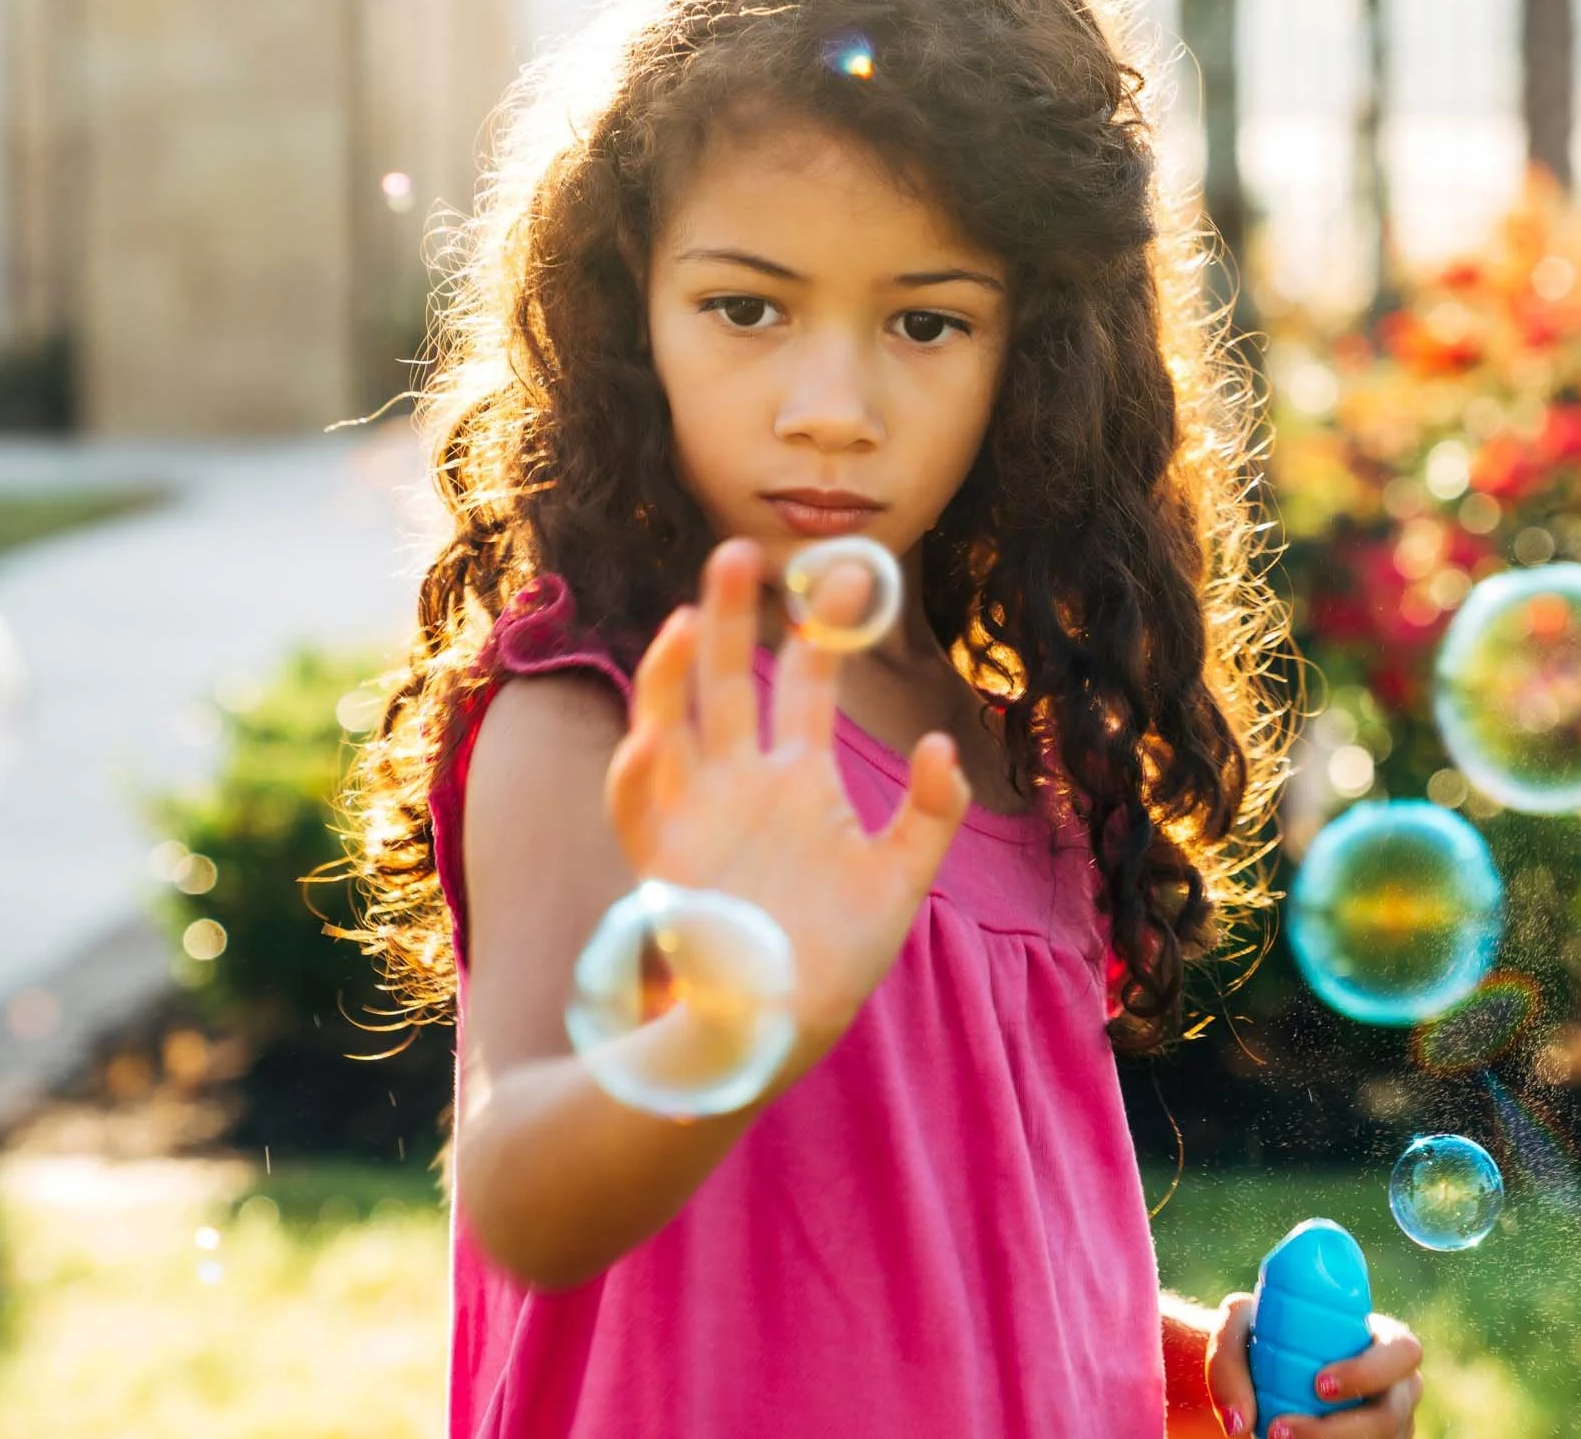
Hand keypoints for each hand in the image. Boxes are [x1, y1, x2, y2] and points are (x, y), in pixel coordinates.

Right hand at [605, 538, 970, 1085]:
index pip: (806, 680)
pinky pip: (636, 812)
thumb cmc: (834, 958)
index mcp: (795, 777)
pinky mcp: (659, 865)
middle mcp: (737, 782)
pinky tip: (649, 741)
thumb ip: (928, 815)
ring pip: (670, 725)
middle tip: (742, 552)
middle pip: (726, 680)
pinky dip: (636, 778)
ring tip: (685, 623)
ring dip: (670, 675)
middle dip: (731, 617)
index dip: (823, 627)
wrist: (776, 1029)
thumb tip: (944, 744)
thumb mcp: (900, 884)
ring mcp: (693, 816)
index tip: (851, 572)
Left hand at [1204, 1293, 1423, 1438]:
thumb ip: (1227, 1361)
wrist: (1257, 1378)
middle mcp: (1396, 1387)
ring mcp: (1391, 1426)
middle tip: (1280, 1430)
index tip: (1318, 1384)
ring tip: (1272, 1438)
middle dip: (1340, 1430)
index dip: (1371, 1371)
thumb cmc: (1258, 1340)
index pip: (1403, 1351)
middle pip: (1391, 1414)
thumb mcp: (1238, 1327)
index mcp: (1381, 1341)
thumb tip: (1238, 1423)